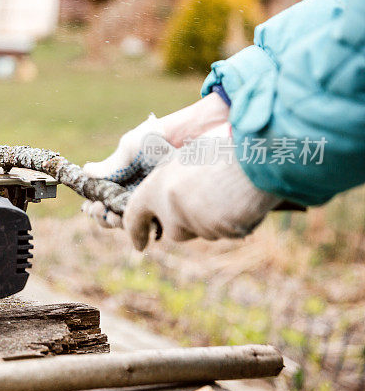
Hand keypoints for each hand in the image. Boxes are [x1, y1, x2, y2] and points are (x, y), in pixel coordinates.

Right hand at [82, 93, 230, 227]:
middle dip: (102, 217)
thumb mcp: (130, 148)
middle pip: (113, 217)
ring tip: (114, 215)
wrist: (190, 135)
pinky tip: (135, 219)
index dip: (94, 207)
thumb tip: (85, 171)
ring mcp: (152, 203)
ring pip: (129, 224)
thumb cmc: (158, 137)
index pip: (103, 201)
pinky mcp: (169, 210)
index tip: (90, 206)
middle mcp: (135, 194)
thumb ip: (111, 165)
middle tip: (100, 210)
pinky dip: (141, 227)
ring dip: (116, 223)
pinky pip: (153, 226)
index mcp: (122, 180)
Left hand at [122, 123, 280, 249]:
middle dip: (188, 222)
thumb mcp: (187, 158)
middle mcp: (171, 208)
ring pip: (203, 231)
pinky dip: (235, 220)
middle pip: (175, 230)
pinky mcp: (221, 230)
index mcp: (157, 185)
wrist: (255, 152)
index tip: (139, 244)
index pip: (135, 216)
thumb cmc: (222, 146)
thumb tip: (172, 195)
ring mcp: (196, 222)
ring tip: (230, 189)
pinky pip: (228, 231)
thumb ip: (174, 180)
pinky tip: (244, 197)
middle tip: (208, 199)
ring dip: (213, 219)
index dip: (135, 232)